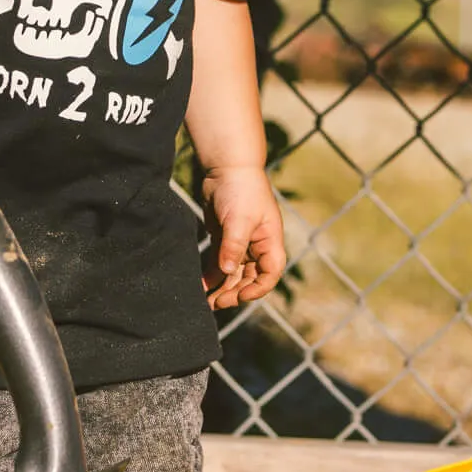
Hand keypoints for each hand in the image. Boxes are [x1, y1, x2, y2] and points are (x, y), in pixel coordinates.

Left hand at [200, 165, 286, 309]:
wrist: (226, 167)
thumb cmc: (241, 190)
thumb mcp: (239, 219)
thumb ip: (233, 246)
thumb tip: (228, 272)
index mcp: (270, 242)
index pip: (270, 274)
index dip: (257, 289)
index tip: (239, 296)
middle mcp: (257, 246)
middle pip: (250, 278)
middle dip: (235, 292)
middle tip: (215, 304)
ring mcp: (240, 243)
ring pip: (234, 273)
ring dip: (222, 287)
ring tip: (206, 302)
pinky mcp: (224, 238)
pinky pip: (220, 262)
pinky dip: (212, 274)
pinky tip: (202, 285)